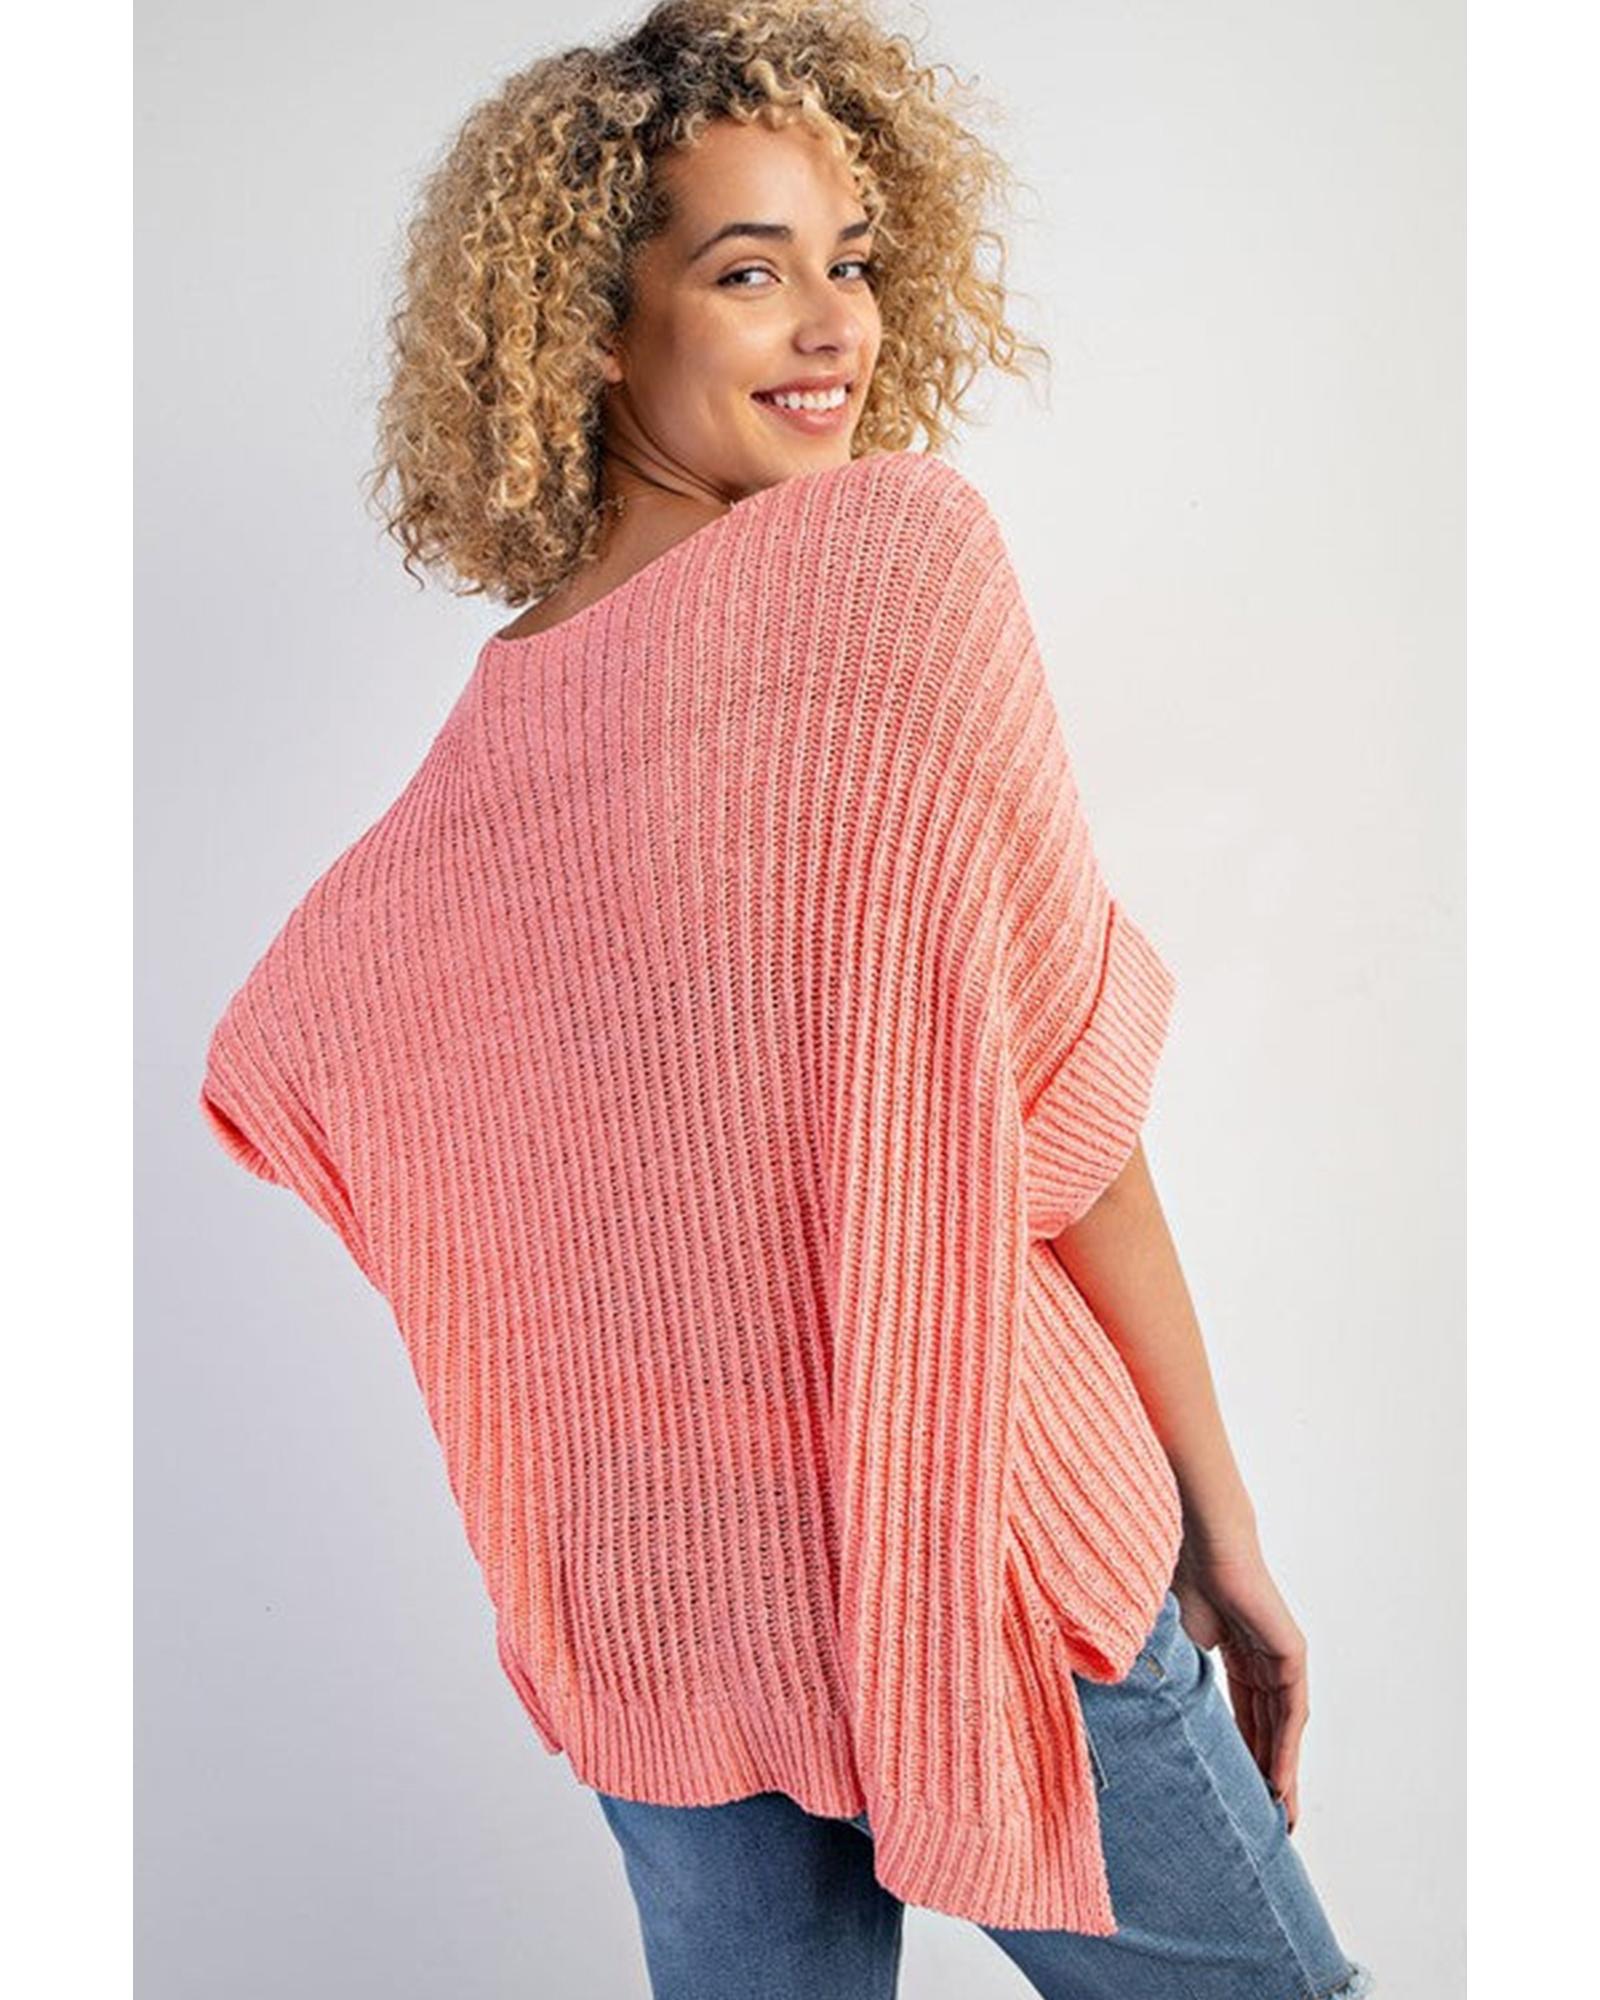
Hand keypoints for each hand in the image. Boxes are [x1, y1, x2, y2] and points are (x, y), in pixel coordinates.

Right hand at [1171, 1540, 1309, 1832]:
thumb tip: (1117, 1709)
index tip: (1225, 1793)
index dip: (1234, 1754)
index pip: (1236, 1714)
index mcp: (1227, 1649)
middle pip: (1262, 1728)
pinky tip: (1279, 1785)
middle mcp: (1257, 1656)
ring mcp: (1277, 1655)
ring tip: (1276, 1819)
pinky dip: (1284, 1750)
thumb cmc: (1171, 1576)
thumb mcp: (1165, 1643)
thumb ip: (1159, 1675)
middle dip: (1260, 1775)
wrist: (1196, 1539)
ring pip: (1279, 1727)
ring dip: (1278, 1774)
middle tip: (1259, 1824)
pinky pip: (1289, 1713)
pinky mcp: (1290, 1654)